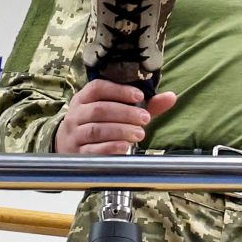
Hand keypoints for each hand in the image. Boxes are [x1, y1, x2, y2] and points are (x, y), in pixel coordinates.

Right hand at [54, 80, 176, 153]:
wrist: (71, 146)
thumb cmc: (102, 124)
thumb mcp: (119, 112)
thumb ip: (145, 105)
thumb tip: (171, 97)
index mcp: (85, 99)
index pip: (98, 88)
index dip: (119, 90)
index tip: (139, 96)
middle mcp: (76, 114)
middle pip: (99, 110)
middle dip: (125, 113)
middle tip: (145, 119)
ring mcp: (74, 134)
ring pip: (96, 130)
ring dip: (120, 130)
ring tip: (140, 133)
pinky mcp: (77, 153)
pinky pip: (92, 150)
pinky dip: (109, 147)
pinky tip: (125, 147)